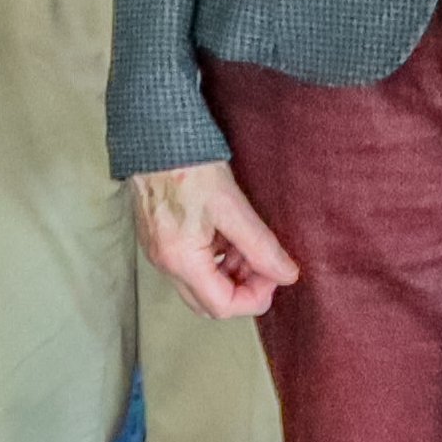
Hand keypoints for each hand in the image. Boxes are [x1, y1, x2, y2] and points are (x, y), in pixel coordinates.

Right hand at [131, 159, 299, 321]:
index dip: (256, 296)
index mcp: (180, 260)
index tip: (274, 273)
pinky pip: (191, 266)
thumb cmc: (187, 165)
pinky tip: (229, 234)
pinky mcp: (160, 239)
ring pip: (201, 285)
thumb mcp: (232, 206)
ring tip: (248, 243)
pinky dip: (215, 259)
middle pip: (210, 303)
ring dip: (230, 274)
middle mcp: (165, 263)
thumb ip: (260, 246)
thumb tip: (286, 273)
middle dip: (243, 289)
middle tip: (263, 263)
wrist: (155, 136)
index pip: (223, 306)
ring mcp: (159, 252)